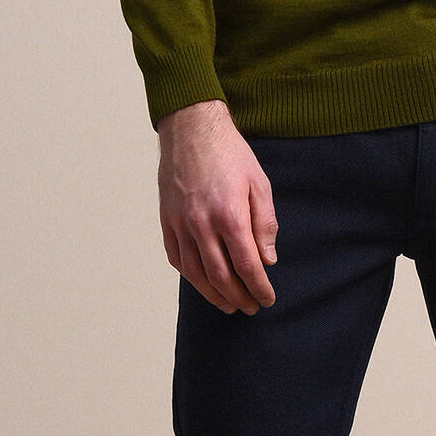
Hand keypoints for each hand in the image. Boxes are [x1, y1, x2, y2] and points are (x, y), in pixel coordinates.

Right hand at [157, 99, 278, 315]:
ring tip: (229, 305)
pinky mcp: (167, 221)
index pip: (247, 266)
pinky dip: (190, 277)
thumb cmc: (229, 153)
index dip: (259, 287)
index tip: (267, 298)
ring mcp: (181, 225)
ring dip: (214, 295)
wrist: (192, 128)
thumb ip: (265, 223)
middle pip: (221, 277)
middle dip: (239, 297)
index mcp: (229, 215)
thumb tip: (268, 259)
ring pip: (196, 275)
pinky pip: (177, 259)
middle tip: (251, 307)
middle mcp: (202, 225)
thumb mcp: (259, 182)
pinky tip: (202, 283)